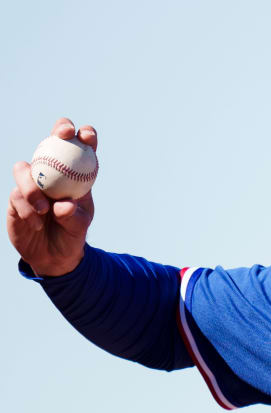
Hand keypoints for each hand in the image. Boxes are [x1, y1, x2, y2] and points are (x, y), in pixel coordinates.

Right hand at [7, 117, 96, 276]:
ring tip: (44, 210)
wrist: (54, 255)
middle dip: (58, 130)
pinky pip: (16, 195)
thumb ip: (73, 215)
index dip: (85, 135)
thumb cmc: (72, 234)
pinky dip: (27, 210)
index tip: (86, 135)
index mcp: (75, 175)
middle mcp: (52, 173)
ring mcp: (31, 183)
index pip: (82, 148)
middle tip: (63, 135)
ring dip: (33, 188)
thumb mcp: (79, 226)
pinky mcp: (15, 197)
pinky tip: (36, 223)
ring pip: (24, 169)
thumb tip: (64, 205)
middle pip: (52, 142)